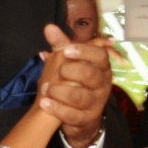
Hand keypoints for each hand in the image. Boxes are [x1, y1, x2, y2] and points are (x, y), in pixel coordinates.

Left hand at [37, 24, 110, 147]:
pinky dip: (56, 108)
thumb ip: (61, 45)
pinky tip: (45, 102)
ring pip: (80, 96)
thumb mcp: (69, 62)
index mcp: (101, 67)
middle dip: (71, 71)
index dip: (84, 51)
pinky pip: (72, 115)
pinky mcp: (86, 119)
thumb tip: (48, 27)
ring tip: (45, 88)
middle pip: (91, 75)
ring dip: (59, 91)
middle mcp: (102, 85)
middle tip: (57, 72)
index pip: (100, 55)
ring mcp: (96, 103)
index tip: (66, 50)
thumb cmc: (75, 83)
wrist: (81, 116)